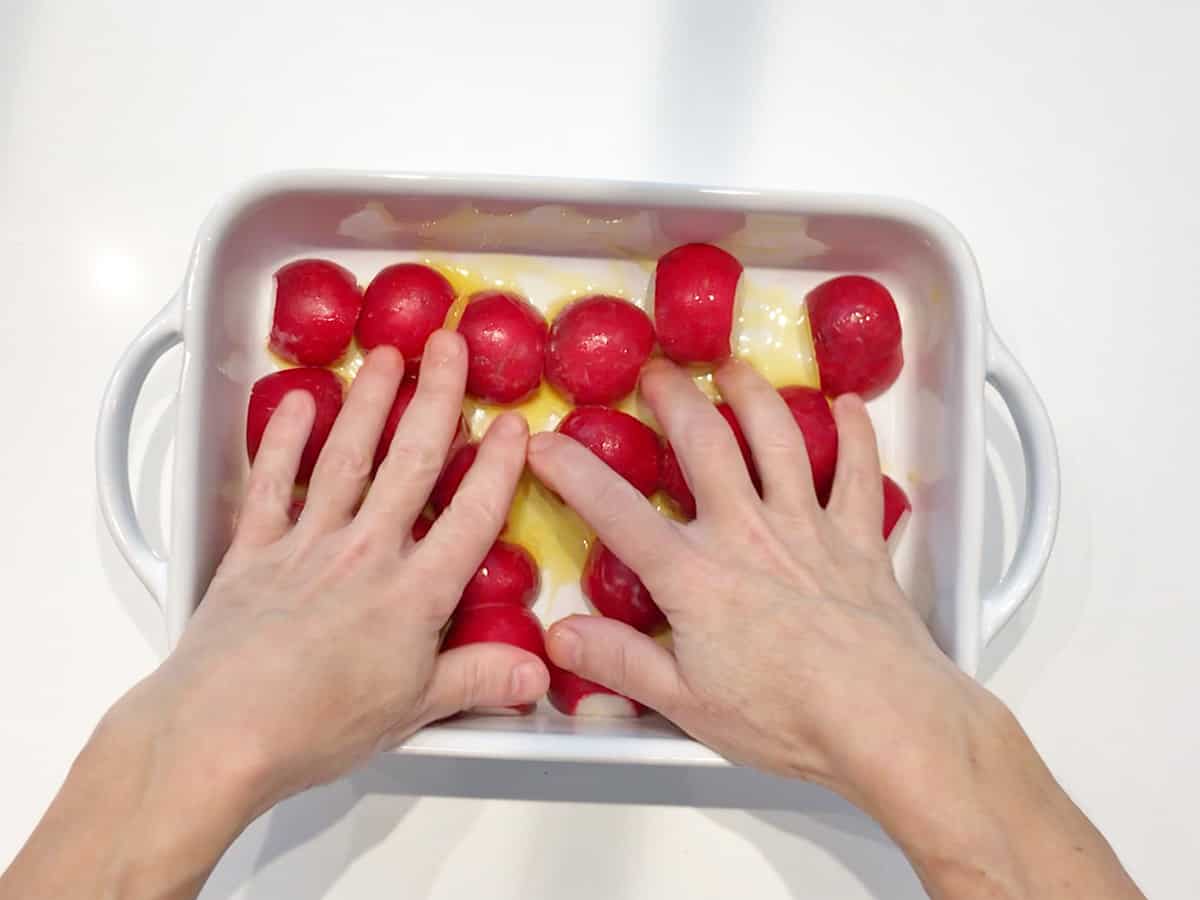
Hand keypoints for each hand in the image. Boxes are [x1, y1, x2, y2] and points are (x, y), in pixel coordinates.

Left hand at [122, 332, 547, 814]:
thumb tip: (538, 676)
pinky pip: (271, 484)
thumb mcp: (414, 711)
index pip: (471, 517)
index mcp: (414, 593)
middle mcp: (366, 552)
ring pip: (347, 457)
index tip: (514, 423)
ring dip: (369, 401)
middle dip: (436, 398)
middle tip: (447, 345)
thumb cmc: (318, 725)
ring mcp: (307, 543)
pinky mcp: (253, 550)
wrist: (220, 731)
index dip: (498, 467)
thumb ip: (478, 681)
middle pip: (411, 462)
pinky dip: (281, 441)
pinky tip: (293, 405)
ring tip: (385, 355)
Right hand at [528, 358, 981, 806]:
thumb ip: (619, 662)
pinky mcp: (857, 537)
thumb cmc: (787, 717)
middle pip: (703, 442)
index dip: (572, 472)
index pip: (616, 511)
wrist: (884, 720)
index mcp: (694, 575)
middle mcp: (746, 532)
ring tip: (733, 366)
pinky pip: (858, 472)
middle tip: (655, 371)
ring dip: (753, 393)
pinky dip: (856, 434)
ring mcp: (806, 526)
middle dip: (674, 397)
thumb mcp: (686, 703)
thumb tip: (560, 635)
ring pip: (777, 437)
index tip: (544, 442)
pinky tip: (849, 406)